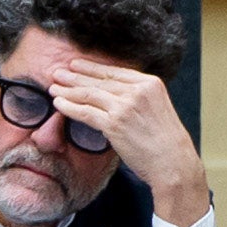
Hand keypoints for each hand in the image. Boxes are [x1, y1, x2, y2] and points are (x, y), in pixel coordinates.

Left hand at [46, 63, 207, 216]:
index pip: (114, 72)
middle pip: (99, 80)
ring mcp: (125, 106)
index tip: (76, 65)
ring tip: (53, 87)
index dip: (92, 68)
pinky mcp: (115, 123)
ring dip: (67, 90)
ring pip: (89, 94)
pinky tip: (58, 104)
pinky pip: (85, 112)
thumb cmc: (165, 140)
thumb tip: (113, 92)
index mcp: (150, 83)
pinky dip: (69, 107)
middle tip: (57, 72)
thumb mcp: (157, 107)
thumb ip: (138, 96)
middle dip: (75, 76)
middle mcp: (138, 91)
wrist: (173, 162)